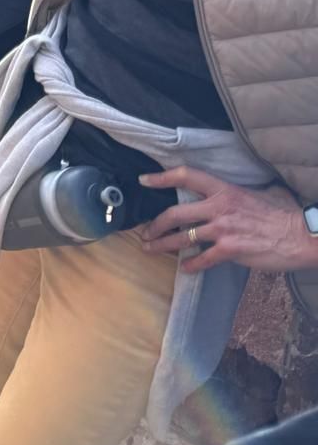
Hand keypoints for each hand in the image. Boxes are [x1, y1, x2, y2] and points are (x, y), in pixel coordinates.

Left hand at [139, 166, 317, 273]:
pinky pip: (202, 259)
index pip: (186, 176)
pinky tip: (185, 268)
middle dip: (154, 224)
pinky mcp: (230, 251)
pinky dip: (191, 265)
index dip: (162, 177)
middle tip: (144, 231)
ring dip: (163, 245)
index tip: (144, 180)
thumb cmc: (286, 213)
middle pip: (174, 213)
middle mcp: (219, 208)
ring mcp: (223, 230)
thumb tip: (237, 190)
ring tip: (150, 249)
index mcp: (224, 190)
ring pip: (182, 238)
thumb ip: (241, 191)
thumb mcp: (262, 191)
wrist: (304, 235)